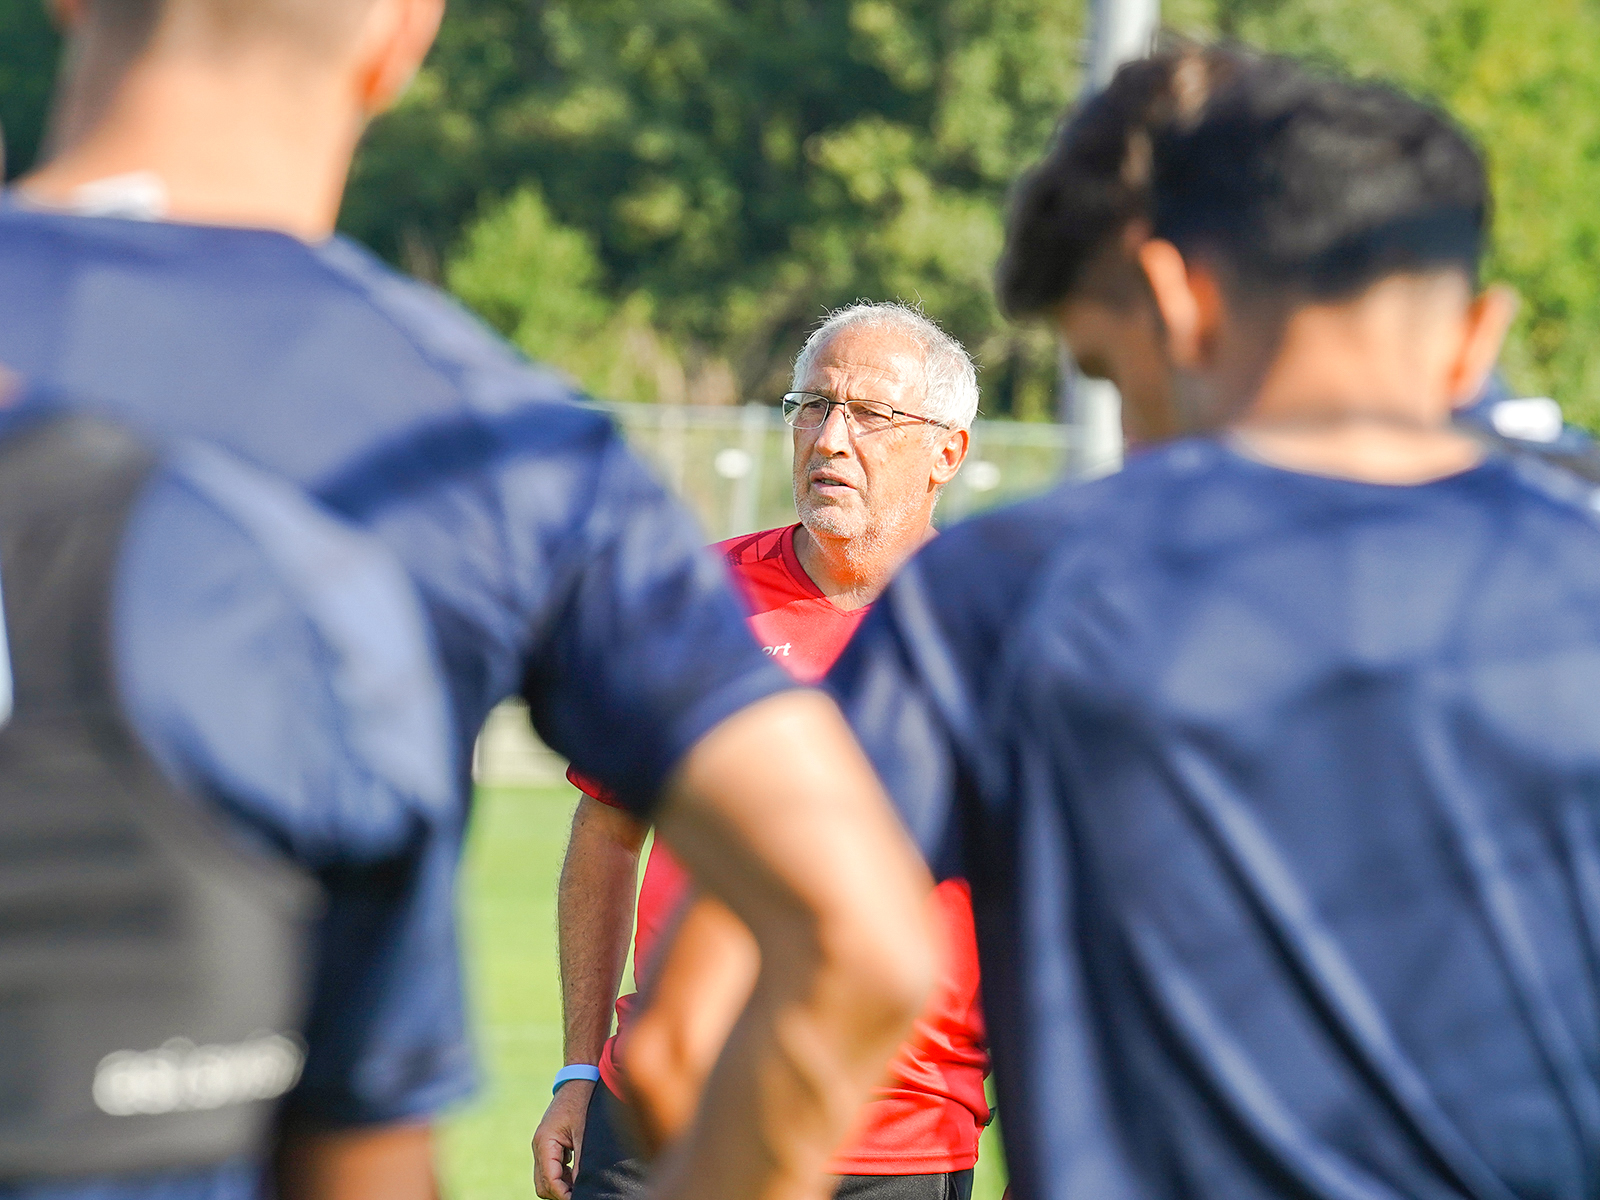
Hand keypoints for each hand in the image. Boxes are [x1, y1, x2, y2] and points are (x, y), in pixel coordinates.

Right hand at [532, 1080, 594, 1199]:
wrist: (578, 1080)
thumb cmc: (581, 1103)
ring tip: (580, 1182)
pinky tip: (577, 1171)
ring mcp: (542, 1145)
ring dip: (561, 1185)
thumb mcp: (584, 1134)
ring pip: (545, 1178)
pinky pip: (550, 1168)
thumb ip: (581, 1162)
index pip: (549, 1180)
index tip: (579, 1197)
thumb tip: (582, 1186)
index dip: (564, 1194)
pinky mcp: (548, 1144)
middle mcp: (539, 1146)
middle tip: (580, 1192)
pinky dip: (561, 1176)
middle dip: (560, 1192)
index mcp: (545, 1143)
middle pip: (543, 1184)